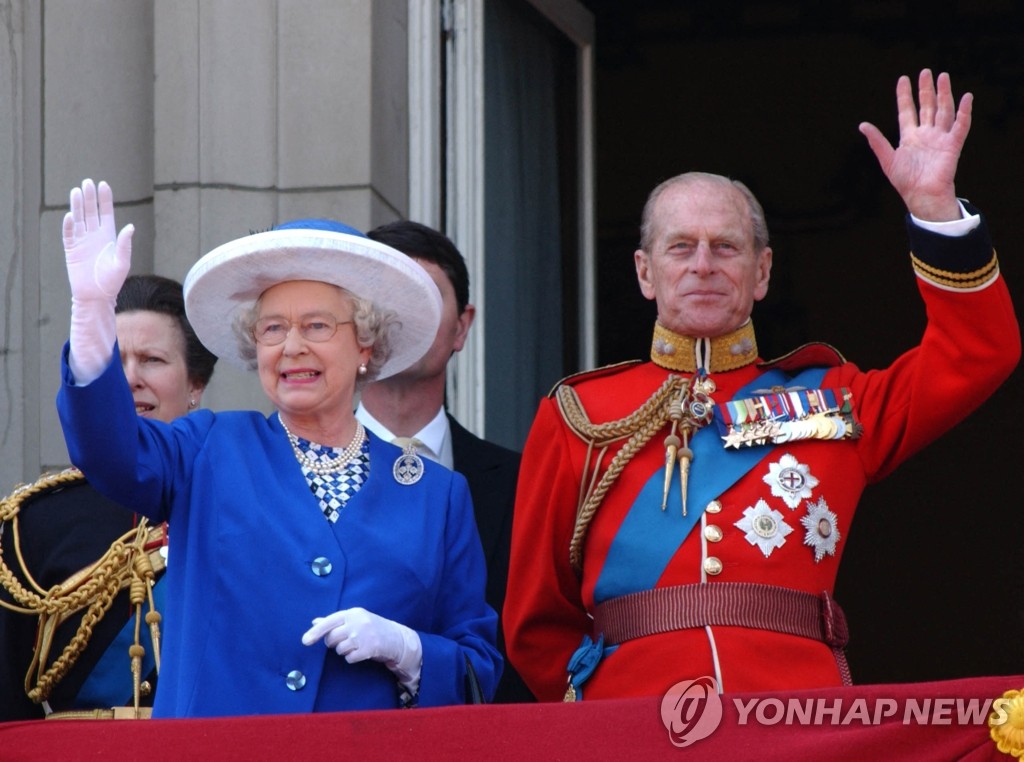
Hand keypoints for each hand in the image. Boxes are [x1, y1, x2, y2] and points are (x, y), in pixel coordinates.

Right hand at [63, 178, 132, 302]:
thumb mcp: (122, 263)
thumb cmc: (112, 281)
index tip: (103, 184)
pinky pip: (68, 234)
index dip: (104, 199)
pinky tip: (70, 215)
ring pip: (78, 219)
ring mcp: (82, 242)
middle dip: (89, 197)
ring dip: (77, 206)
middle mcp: (94, 236)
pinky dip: (68, 225)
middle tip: (87, 182)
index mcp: (108, 237)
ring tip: (76, 191)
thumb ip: (125, 244)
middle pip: (91, 212)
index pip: (106, 213)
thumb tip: (130, 226)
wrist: (96, 296)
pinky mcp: (71, 250)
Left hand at [302, 607, 420, 677]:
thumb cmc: (370, 627)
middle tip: (344, 640)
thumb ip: (334, 621)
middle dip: (333, 642)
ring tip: (356, 645)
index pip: (329, 622)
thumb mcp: (354, 619)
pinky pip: (349, 658)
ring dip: (344, 650)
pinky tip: (361, 652)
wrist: (395, 637)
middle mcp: (357, 622)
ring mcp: (364, 636)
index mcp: (352, 613)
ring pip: (339, 649)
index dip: (315, 632)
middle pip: (332, 638)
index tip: (304, 641)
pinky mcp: (369, 649)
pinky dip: (352, 658)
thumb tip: (314, 621)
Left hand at [858, 69, 971, 221]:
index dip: (905, 95)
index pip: (907, 111)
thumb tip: (863, 125)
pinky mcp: (952, 145)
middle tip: (926, 71)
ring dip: (944, 94)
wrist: (920, 196)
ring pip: (944, 111)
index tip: (903, 79)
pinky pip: (960, 126)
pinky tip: (967, 98)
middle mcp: (926, 134)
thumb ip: (877, 141)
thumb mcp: (887, 159)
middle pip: (927, 106)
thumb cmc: (904, 181)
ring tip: (943, 77)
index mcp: (909, 137)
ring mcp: (940, 138)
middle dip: (926, 89)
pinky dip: (964, 112)